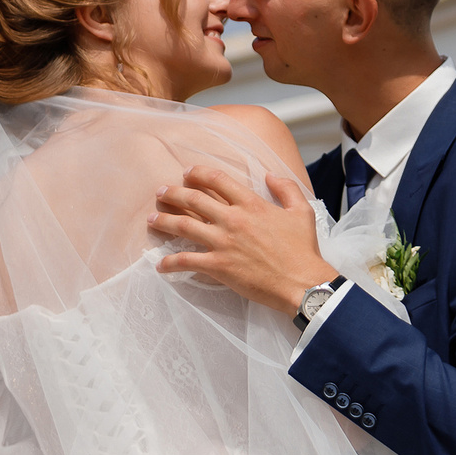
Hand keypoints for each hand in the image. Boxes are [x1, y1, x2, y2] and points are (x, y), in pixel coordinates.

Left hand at [151, 163, 337, 315]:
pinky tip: (161, 264)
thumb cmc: (303, 249)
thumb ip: (286, 187)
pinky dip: (171, 262)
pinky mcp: (218, 266)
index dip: (199, 174)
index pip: (218, 181)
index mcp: (251, 204)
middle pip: (194, 200)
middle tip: (160, 192)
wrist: (302, 282)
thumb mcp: (301, 211)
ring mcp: (223, 243)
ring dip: (164, 221)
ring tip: (152, 218)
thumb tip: (270, 175)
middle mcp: (232, 219)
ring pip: (184, 226)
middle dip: (173, 193)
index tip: (187, 172)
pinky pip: (187, 261)